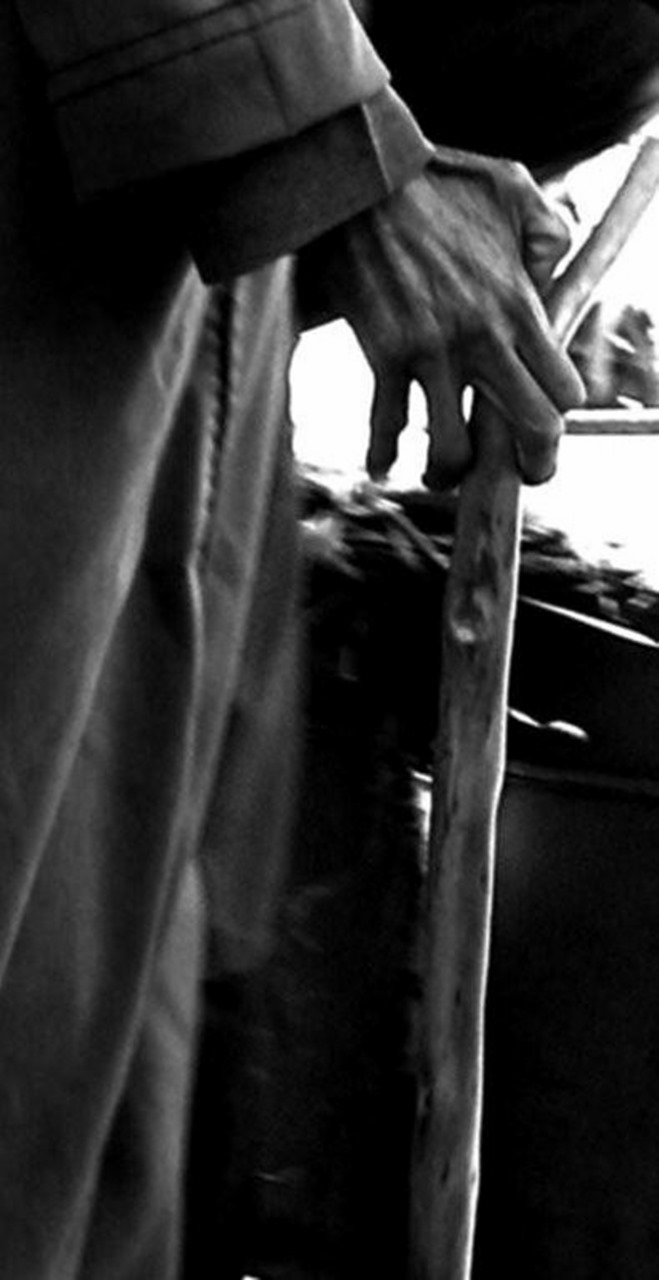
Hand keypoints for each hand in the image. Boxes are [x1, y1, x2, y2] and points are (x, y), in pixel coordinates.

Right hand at [301, 149, 585, 486]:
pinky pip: (384, 425)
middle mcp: (482, 337)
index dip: (557, 416)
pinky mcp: (383, 354)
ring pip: (453, 450)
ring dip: (447, 472)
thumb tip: (553, 267)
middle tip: (511, 476)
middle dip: (528, 465)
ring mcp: (432, 351)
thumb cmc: (437, 180)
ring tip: (439, 473)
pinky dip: (382, 455)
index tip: (538, 424)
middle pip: (530, 429)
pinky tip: (381, 464)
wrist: (363, 178)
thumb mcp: (514, 189)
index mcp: (519, 304)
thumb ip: (548, 233)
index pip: (564, 391)